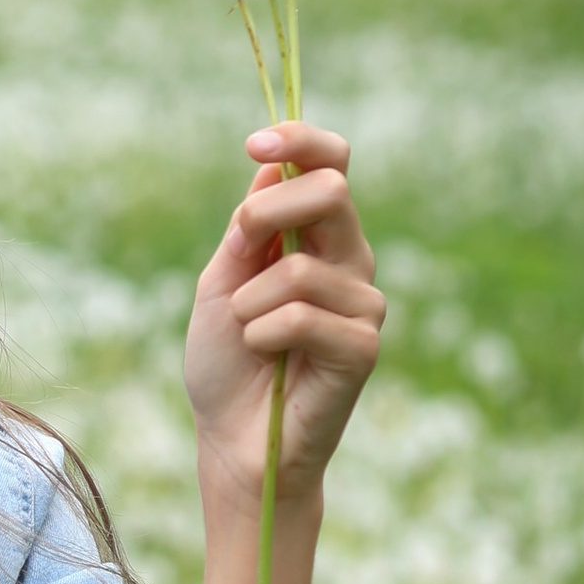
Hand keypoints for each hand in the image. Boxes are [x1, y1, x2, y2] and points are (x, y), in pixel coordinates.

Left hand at [183, 122, 383, 505]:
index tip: (253, 144)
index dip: (300, 142)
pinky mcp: (364, 346)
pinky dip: (261, 335)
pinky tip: (265, 358)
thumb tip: (269, 165)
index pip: (330, 166)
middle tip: (238, 256)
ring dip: (249, 304)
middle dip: (266, 216)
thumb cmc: (226, 365)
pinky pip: (300, 317)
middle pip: (331, 193)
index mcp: (316, 239)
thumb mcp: (220, 287)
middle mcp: (350, 262)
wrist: (232, 441)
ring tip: (249, 337)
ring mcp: (363, 303)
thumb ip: (246, 232)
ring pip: (300, 268)